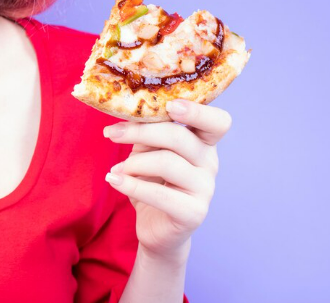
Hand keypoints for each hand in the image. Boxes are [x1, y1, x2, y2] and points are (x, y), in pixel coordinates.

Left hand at [102, 99, 231, 262]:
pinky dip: (131, 185)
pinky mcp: (193, 213)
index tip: (170, 105)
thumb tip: (128, 113)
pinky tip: (113, 180)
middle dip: (140, 132)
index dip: (197, 111)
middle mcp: (210, 163)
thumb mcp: (148, 150)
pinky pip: (159, 194)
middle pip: (180, 137)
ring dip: (133, 163)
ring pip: (167, 162)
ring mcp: (205, 189)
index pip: (218, 122)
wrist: (155, 225)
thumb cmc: (152, 180)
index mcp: (203, 142)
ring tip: (116, 169)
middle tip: (111, 133)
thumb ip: (147, 132)